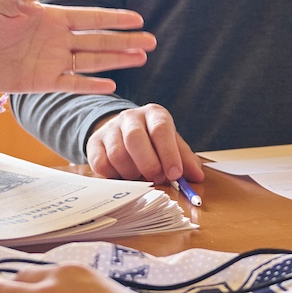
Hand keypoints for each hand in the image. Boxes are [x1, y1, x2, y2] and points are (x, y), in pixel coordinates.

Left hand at [0, 0, 153, 103]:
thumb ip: (15, 2)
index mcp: (54, 19)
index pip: (90, 18)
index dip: (114, 18)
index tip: (138, 19)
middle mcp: (60, 40)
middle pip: (99, 40)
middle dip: (125, 40)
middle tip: (151, 41)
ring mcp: (55, 62)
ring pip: (93, 61)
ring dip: (117, 60)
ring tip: (141, 58)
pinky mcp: (46, 82)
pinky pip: (73, 84)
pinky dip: (91, 85)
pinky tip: (111, 85)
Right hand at [87, 104, 203, 182]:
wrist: (123, 132)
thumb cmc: (153, 142)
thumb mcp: (172, 145)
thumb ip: (185, 160)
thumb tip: (197, 176)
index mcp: (154, 114)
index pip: (161, 129)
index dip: (168, 154)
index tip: (175, 174)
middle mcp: (130, 117)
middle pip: (135, 138)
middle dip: (148, 164)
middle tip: (156, 179)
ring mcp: (110, 128)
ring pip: (117, 154)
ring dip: (131, 173)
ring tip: (140, 177)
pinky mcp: (94, 143)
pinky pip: (101, 164)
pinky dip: (114, 176)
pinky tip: (123, 176)